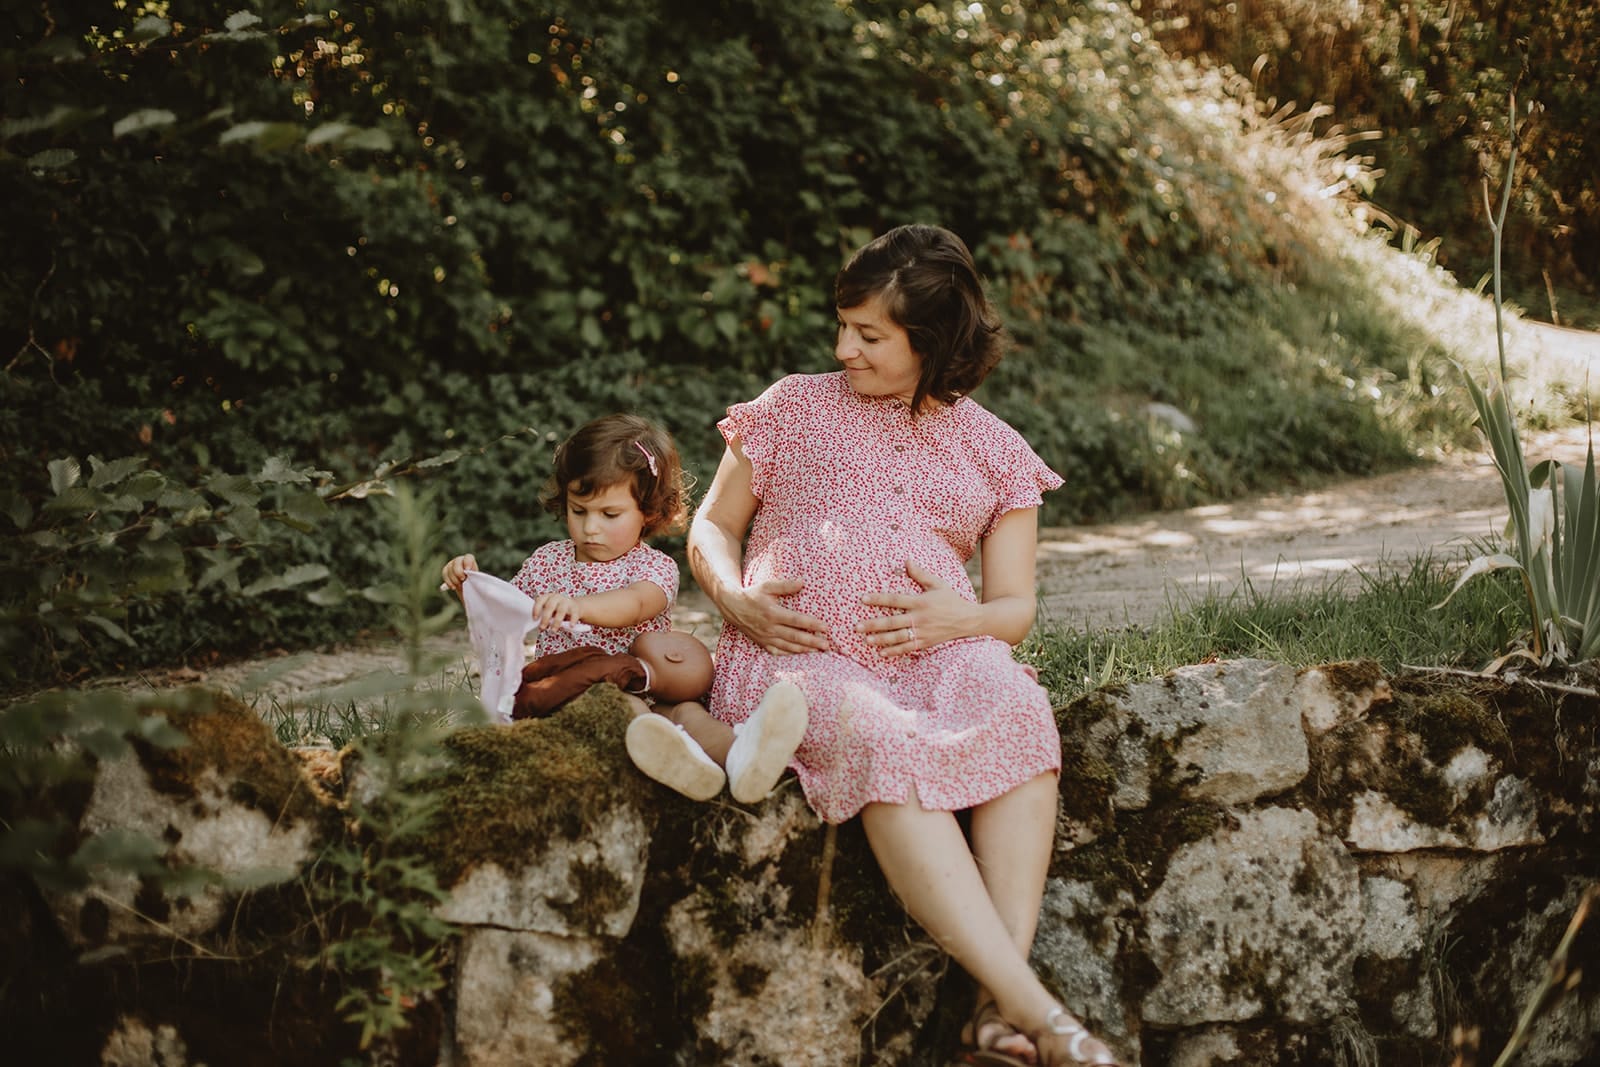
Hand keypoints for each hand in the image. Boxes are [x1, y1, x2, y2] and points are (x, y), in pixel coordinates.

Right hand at [442, 553, 478, 592]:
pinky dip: (448, 582)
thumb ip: (475, 577)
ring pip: (449, 569)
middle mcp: (460, 560)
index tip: (468, 569)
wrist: (466, 587)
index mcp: (469, 560)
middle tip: (462, 579)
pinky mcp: (446, 570)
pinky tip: (453, 587)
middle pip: (456, 562)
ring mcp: (452, 564)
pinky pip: (444, 574)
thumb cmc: (473, 582)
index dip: (467, 562)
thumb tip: (474, 579)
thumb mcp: (476, 580)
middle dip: (458, 571)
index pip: (468, 557)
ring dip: (454, 579)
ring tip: (460, 586)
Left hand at [533, 592, 581, 631]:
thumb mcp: (550, 610)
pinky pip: (574, 614)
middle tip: (542, 628)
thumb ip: (544, 615)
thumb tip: (539, 626)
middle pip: (550, 606)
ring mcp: (566, 602)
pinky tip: (570, 626)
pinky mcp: (575, 608)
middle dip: (545, 618)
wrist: (575, 606)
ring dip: (556, 622)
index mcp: (548, 597)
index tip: (535, 619)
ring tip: (553, 630)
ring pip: (561, 611)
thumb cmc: (558, 609)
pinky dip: (572, 620)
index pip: (540, 601)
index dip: (536, 609)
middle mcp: (557, 597)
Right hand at [724, 579, 830, 654]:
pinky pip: (778, 651)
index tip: (825, 627)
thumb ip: (785, 586)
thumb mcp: (767, 586)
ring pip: (788, 647)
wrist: (732, 607)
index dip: (812, 625)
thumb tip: (803, 582)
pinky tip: (801, 653)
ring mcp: (765, 638)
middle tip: (827, 645)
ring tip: (819, 651)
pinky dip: (790, 654)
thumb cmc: (752, 594)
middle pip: (795, 637)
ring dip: (805, 650)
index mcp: (772, 613)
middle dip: (812, 641)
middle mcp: (769, 628)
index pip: (796, 621)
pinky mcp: (762, 643)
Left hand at [858, 559, 974, 657]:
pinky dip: (894, 651)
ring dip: (880, 639)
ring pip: (897, 637)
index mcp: (920, 602)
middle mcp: (920, 618)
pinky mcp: (926, 643)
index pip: (894, 599)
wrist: (969, 621)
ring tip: (866, 640)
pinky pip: (907, 648)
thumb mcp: (938, 584)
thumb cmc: (952, 600)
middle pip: (892, 622)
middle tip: (856, 626)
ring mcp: (922, 632)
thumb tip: (906, 561)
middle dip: (872, 624)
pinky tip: (882, 652)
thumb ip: (921, 574)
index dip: (878, 599)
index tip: (862, 599)